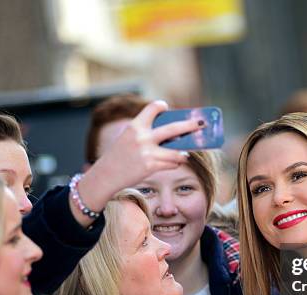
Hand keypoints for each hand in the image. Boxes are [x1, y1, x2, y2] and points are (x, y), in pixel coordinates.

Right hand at [70, 100, 203, 226]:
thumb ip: (145, 132)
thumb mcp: (128, 138)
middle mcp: (142, 137)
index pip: (152, 108)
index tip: (166, 107)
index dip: (161, 106)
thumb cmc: (119, 156)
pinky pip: (172, 163)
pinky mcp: (151, 166)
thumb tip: (174, 133)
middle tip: (201, 123)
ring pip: (176, 151)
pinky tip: (175, 161)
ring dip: (183, 152)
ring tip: (187, 152)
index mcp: (135, 125)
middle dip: (190, 125)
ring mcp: (147, 152)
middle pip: (174, 128)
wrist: (106, 175)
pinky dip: (175, 162)